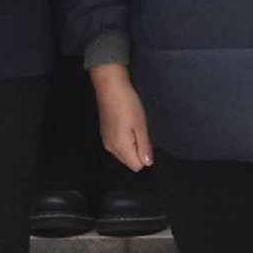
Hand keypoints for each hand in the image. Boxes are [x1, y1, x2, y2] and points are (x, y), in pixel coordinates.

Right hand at [93, 59, 154, 173]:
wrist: (110, 86)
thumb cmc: (128, 105)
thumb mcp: (141, 126)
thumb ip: (144, 147)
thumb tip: (148, 163)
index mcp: (120, 148)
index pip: (137, 166)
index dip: (145, 156)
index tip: (146, 139)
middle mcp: (110, 148)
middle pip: (129, 161)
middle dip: (138, 152)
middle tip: (141, 132)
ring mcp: (106, 141)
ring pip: (123, 154)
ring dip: (131, 146)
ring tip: (134, 127)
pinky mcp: (105, 134)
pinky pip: (118, 146)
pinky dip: (124, 140)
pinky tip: (126, 125)